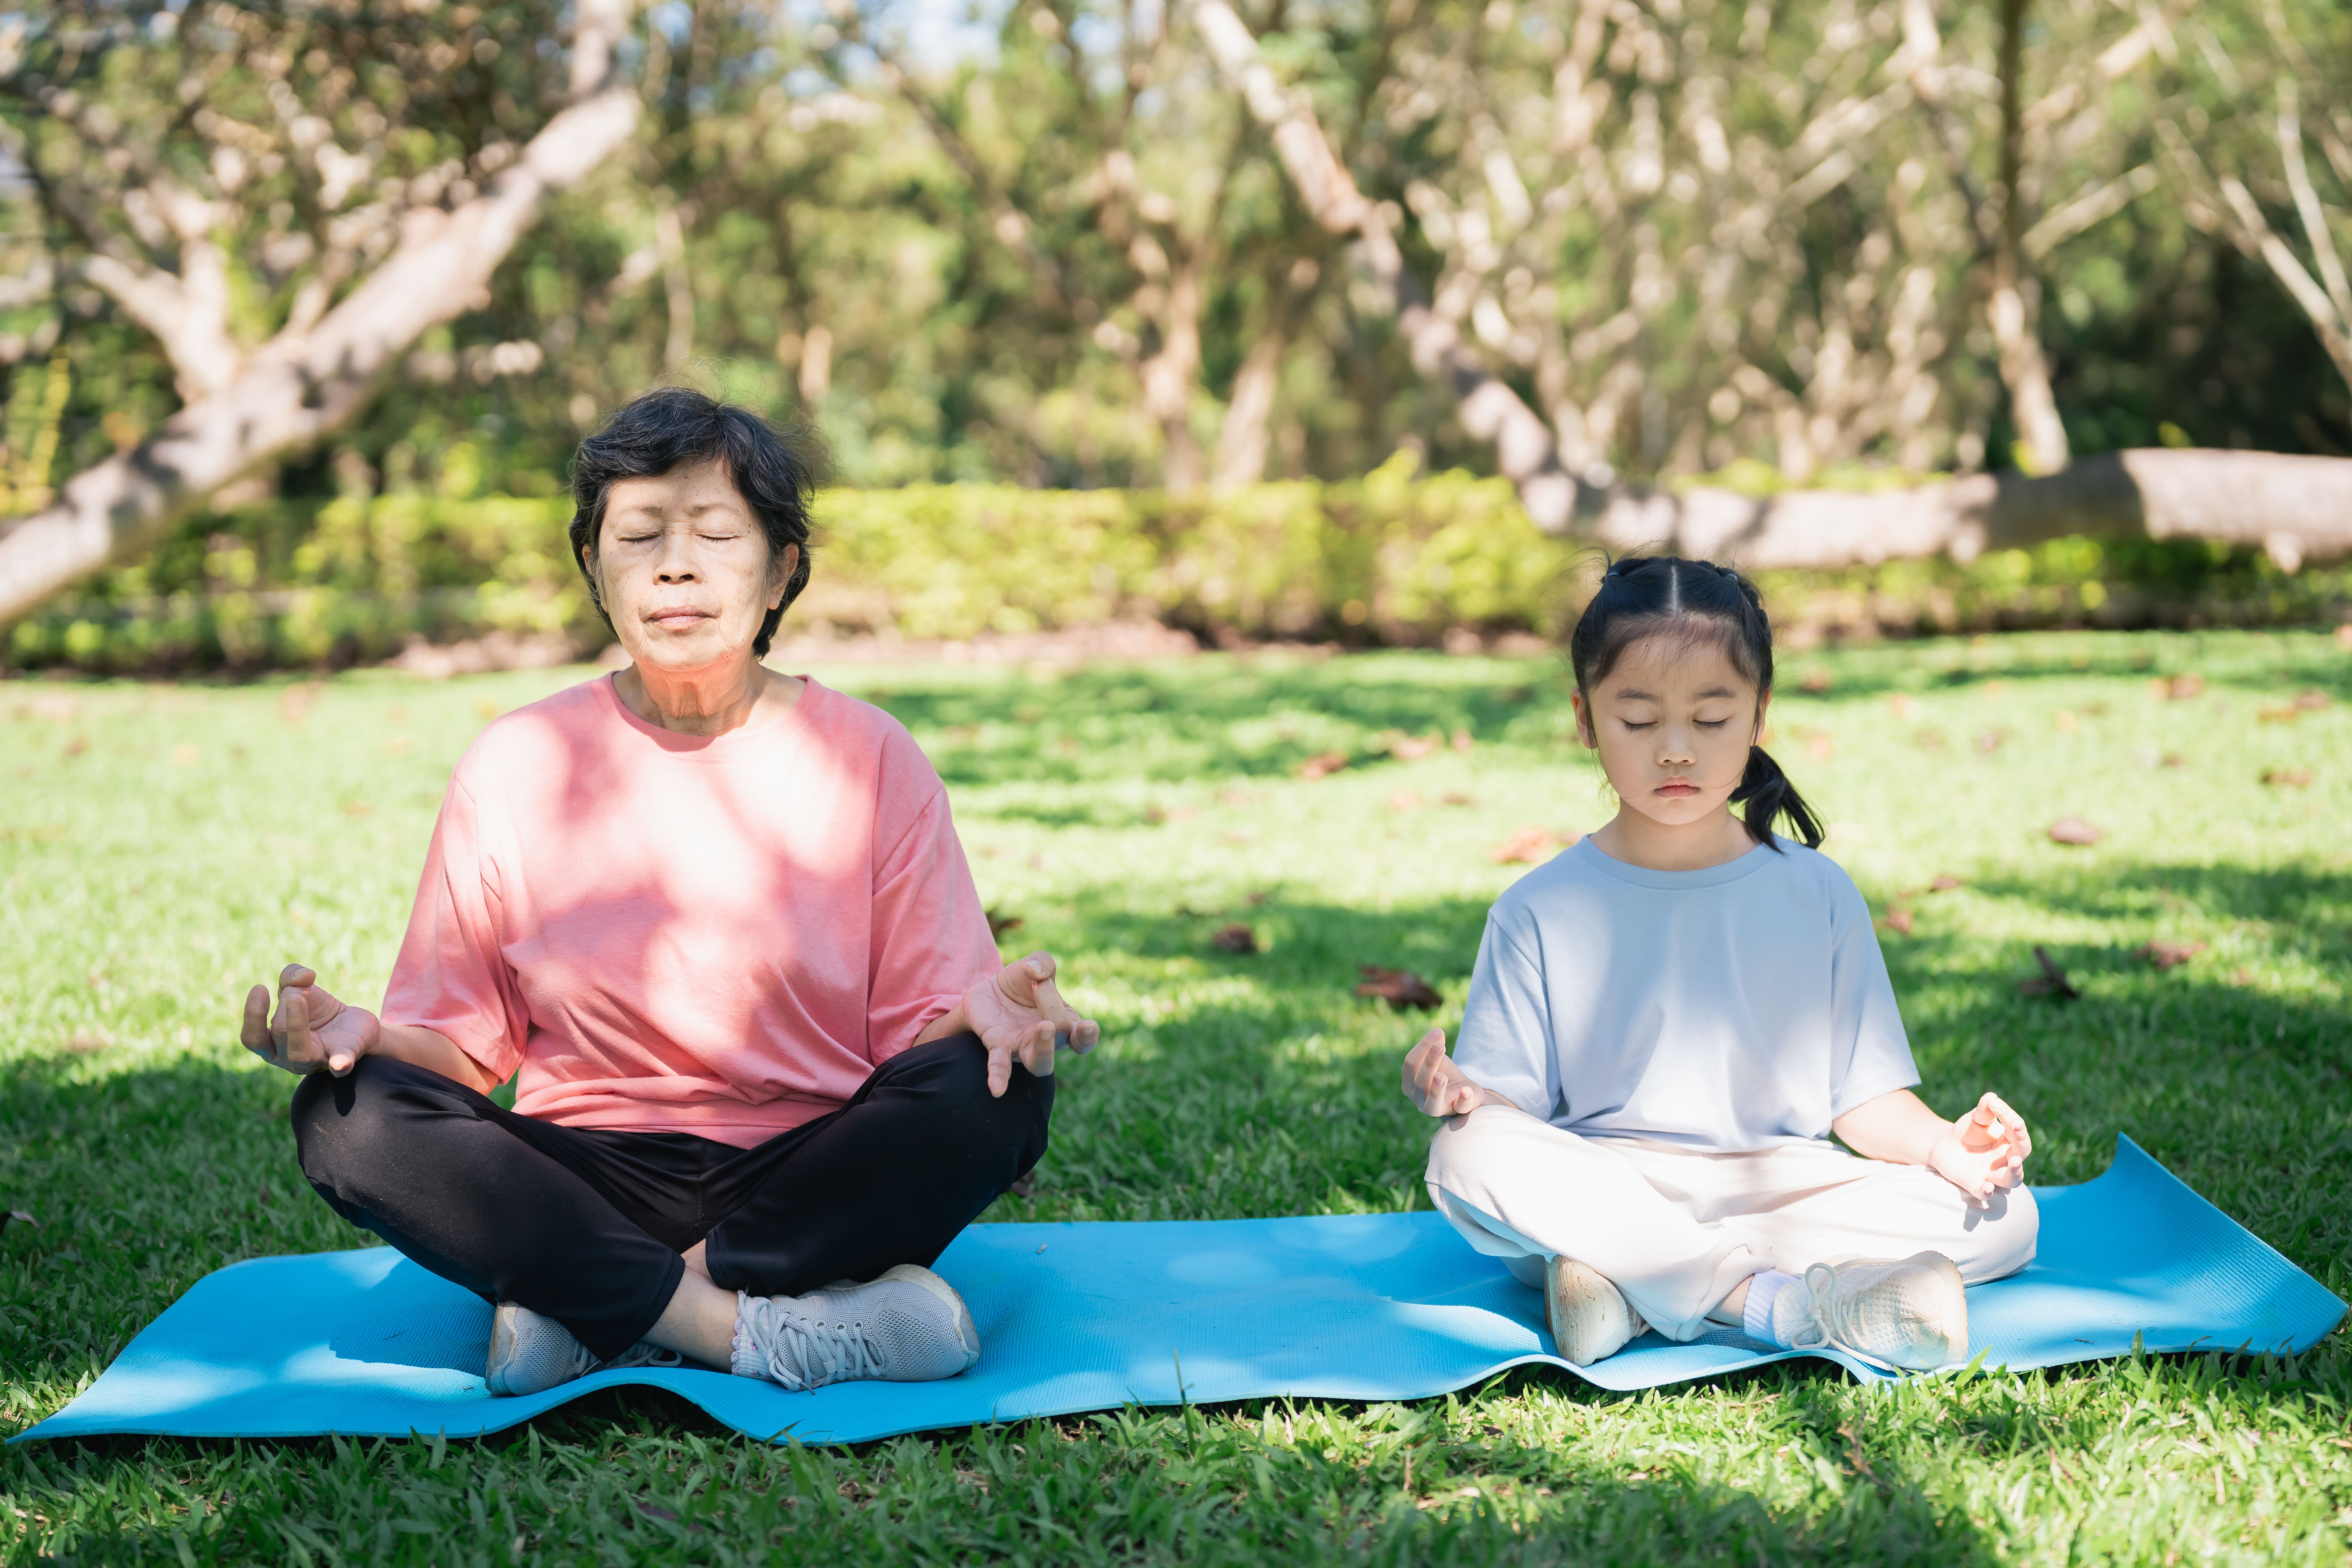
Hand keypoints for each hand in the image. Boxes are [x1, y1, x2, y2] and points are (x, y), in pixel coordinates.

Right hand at [240, 963, 379, 1076]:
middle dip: (287, 1003)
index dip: (253, 1015)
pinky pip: (341, 1064)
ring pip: (299, 1052)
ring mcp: (317, 1060)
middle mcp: (290, 1057)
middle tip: (300, 987)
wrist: (356, 1026)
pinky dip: (339, 1063)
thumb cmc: (321, 1012)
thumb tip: (301, 975)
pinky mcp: (344, 1058)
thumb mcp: (302, 989)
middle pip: (279, 1032)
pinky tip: (339, 1064)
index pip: (253, 1038)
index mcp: (274, 1044)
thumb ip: (292, 978)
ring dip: (297, 1023)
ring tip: (301, 995)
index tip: (260, 988)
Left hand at [962, 951, 1099, 1097]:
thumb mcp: (1035, 964)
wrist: (988, 991)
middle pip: (1062, 1038)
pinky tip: (996, 1089)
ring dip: (1044, 1048)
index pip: (1084, 1037)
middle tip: (1040, 986)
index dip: (1088, 1034)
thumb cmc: (1022, 983)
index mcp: (1065, 1021)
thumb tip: (1037, 972)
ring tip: (1043, 1029)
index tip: (1087, 1025)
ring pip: (1040, 1063)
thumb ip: (1042, 962)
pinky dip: (1000, 1077)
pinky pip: (1000, 1066)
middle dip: (1054, 1010)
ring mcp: (1023, 1047)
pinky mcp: (998, 1046)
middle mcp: (1047, 1040)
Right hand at [1402, 1028, 1503, 1117]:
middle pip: (1420, 1081)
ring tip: (1441, 1077)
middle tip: (1440, 1046)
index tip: (1437, 1033)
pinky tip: (1466, 1090)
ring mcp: (1436, 1108)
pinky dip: (1463, 1099)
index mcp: (1409, 1084)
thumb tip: (1437, 1033)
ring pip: (1433, 1101)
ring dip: (1437, 1088)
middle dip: (1429, 1062)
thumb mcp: (1439, 1060)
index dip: (1422, 1047)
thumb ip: (1435, 1047)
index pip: (1410, 1064)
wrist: (1465, 1091)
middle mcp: (1418, 1099)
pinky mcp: (1457, 1111)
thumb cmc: (1445, 1074)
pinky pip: (1460, 1108)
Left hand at [1927, 1090, 2030, 1203]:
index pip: (2017, 1131)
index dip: (2010, 1118)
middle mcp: (2005, 1159)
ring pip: (2011, 1180)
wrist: (1943, 1145)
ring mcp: (1991, 1174)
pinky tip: (1987, 1188)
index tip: (1995, 1104)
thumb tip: (1991, 1098)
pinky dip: (1986, 1191)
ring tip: (2014, 1163)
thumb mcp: (1975, 1119)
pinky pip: (1984, 1191)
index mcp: (2009, 1141)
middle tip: (2017, 1129)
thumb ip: (1984, 1110)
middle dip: (2021, 1143)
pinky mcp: (1974, 1183)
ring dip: (2014, 1172)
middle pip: (2021, 1154)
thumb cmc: (1967, 1131)